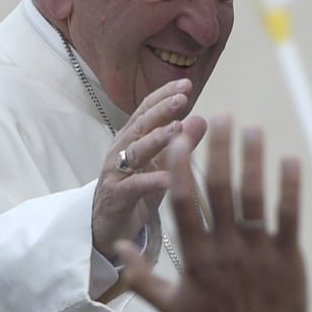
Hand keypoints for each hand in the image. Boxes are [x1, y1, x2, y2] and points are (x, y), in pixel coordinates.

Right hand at [92, 78, 205, 256]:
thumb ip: (181, 142)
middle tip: (181, 98)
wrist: (108, 227)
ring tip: (176, 128)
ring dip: (155, 138)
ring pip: (135, 151)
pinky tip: (172, 177)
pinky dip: (154, 180)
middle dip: (160, 110)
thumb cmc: (137, 192)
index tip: (186, 83)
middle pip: (140, 125)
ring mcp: (116, 173)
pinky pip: (136, 186)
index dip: (164, 95)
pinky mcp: (117, 196)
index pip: (147, 110)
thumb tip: (203, 117)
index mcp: (133, 139)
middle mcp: (121, 150)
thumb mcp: (163, 165)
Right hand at [117, 116, 306, 311]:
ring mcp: (258, 251)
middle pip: (220, 189)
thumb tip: (118, 250)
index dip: (179, 168)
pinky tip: (289, 159)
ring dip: (253, 159)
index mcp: (195, 257)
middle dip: (220, 149)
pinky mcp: (288, 256)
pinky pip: (289, 214)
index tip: (178, 139)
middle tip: (221, 117)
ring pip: (254, 196)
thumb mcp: (170, 308)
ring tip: (253, 129)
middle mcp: (225, 248)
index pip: (182, 202)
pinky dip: (289, 186)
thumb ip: (141, 277)